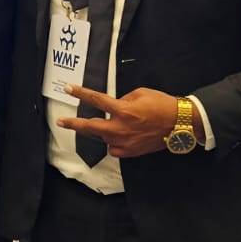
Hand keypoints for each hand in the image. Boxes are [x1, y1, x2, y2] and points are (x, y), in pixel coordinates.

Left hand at [57, 85, 191, 157]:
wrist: (179, 124)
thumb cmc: (161, 104)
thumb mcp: (140, 93)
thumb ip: (123, 99)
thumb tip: (115, 106)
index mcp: (122, 110)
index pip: (96, 100)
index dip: (81, 93)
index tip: (68, 89)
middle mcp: (120, 128)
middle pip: (90, 127)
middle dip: (74, 124)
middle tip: (61, 121)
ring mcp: (124, 142)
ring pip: (103, 137)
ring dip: (102, 130)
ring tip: (108, 124)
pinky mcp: (129, 152)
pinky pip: (114, 147)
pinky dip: (114, 141)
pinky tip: (120, 136)